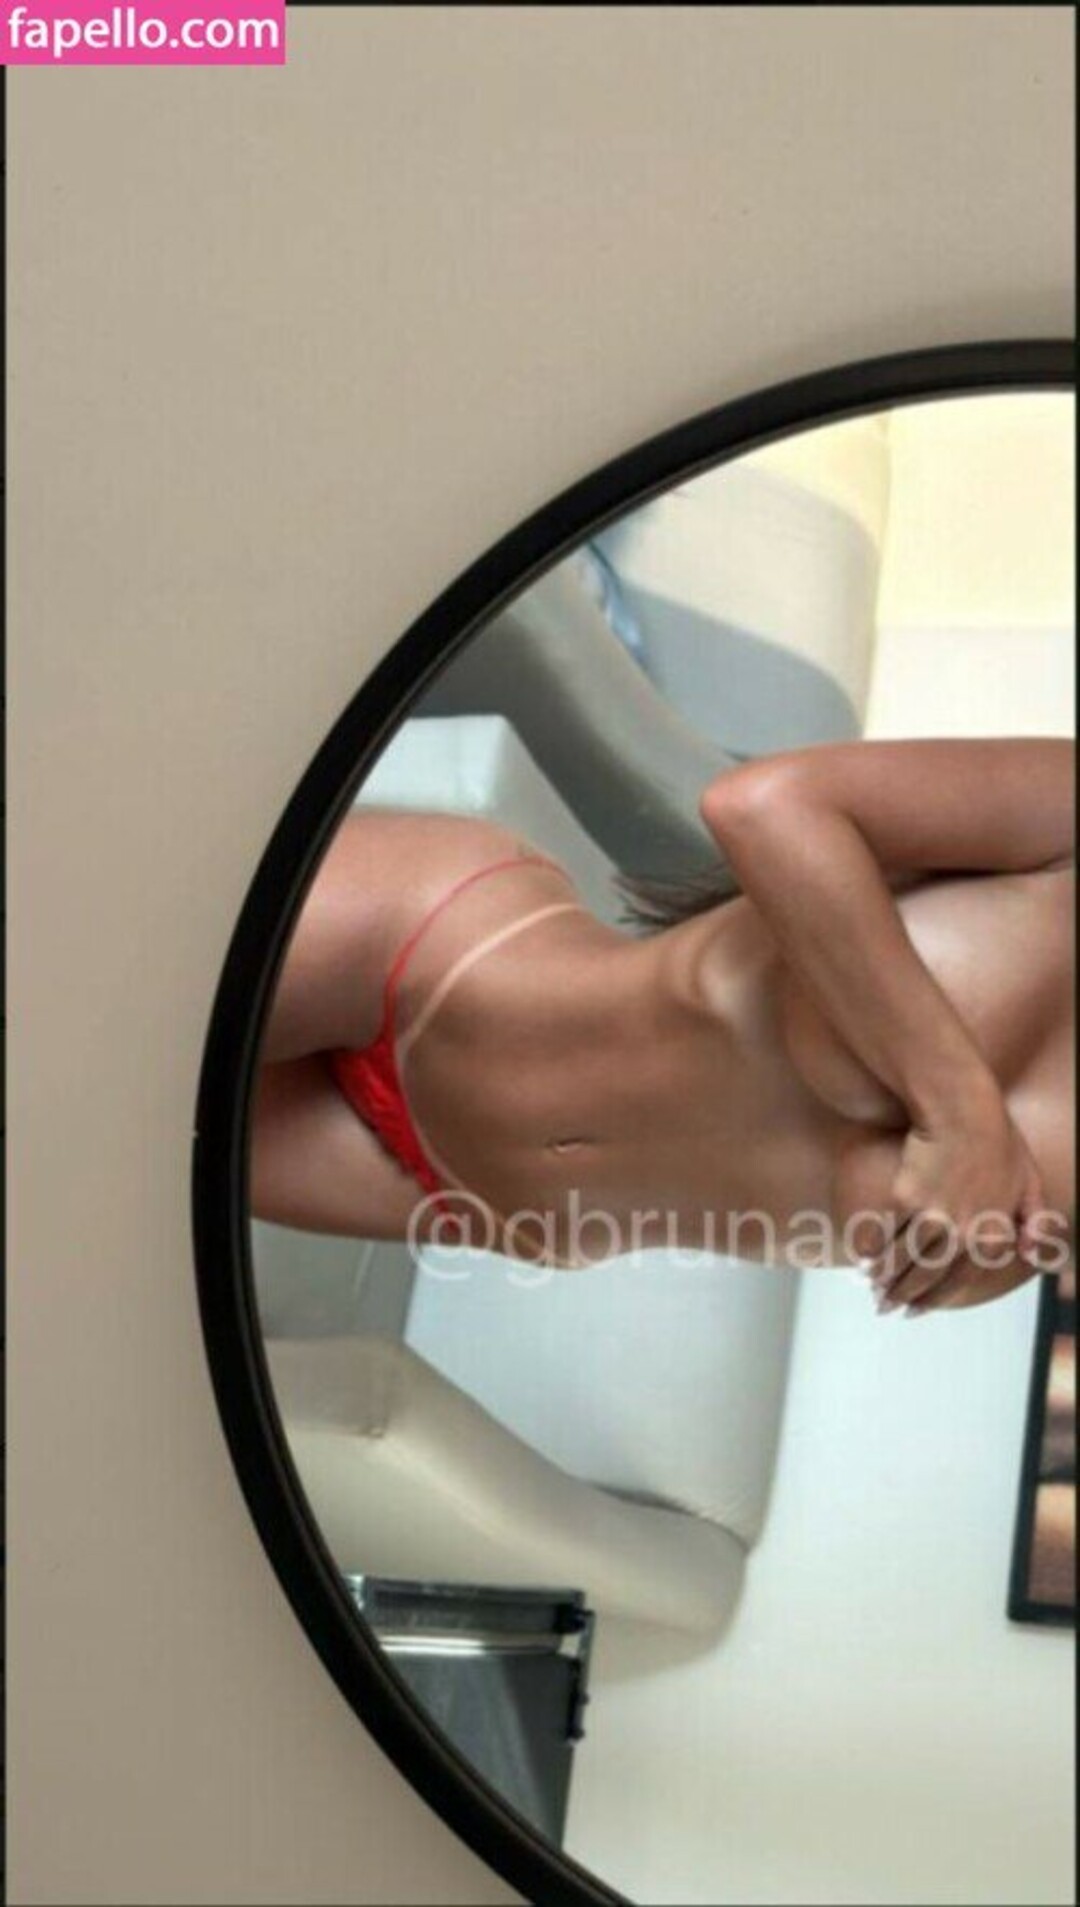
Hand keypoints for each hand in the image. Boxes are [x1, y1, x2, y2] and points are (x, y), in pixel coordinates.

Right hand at [869, 1092, 1049, 1312]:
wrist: (963, 1110)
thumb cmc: (998, 1139)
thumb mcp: (1030, 1180)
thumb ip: (1035, 1219)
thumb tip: (1032, 1251)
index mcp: (993, 1236)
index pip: (960, 1279)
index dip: (934, 1298)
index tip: (916, 1308)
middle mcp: (964, 1235)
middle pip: (927, 1275)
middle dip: (904, 1295)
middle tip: (886, 1306)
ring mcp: (934, 1218)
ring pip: (905, 1259)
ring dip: (886, 1277)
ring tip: (872, 1285)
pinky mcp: (906, 1199)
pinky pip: (887, 1232)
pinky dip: (874, 1249)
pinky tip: (864, 1256)